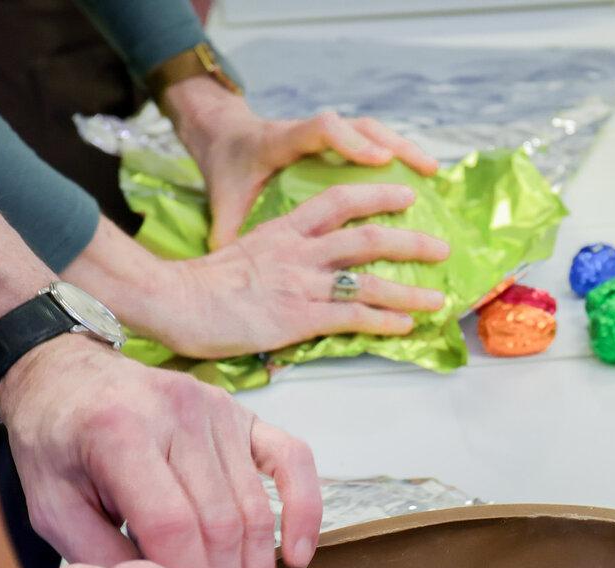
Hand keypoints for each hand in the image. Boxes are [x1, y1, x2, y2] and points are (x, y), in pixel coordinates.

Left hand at [0, 333, 318, 567]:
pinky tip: (297, 555)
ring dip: (260, 566)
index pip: (171, 523)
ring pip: (254, 504)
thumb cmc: (55, 444)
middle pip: (220, 520)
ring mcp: (217, 411)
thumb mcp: (51, 506)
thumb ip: (99, 554)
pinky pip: (293, 460)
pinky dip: (304, 509)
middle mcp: (176, 414)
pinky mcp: (243, 415)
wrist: (65, 376)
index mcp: (119, 432)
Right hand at [147, 183, 449, 359]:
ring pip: (369, 280)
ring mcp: (301, 284)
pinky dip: (384, 321)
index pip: (339, 202)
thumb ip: (274, 255)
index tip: (406, 195)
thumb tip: (294, 268)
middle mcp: (299, 251)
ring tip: (438, 298)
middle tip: (441, 248)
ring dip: (409, 291)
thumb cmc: (200, 284)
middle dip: (410, 242)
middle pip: (367, 237)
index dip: (377, 196)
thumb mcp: (242, 253)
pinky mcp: (299, 317)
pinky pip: (353, 316)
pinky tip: (406, 326)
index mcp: (285, 229)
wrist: (174, 299)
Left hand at [165, 77, 438, 250]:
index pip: (319, 129)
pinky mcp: (337, 141)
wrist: (223, 136)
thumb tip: (231, 269)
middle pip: (359, 127)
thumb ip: (230, 233)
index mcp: (279, 142)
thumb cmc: (228, 172)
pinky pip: (373, 141)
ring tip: (432, 173)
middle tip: (424, 173)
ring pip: (372, 130)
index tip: (378, 161)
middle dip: (395, 148)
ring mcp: (327, 135)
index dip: (350, 141)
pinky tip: (421, 177)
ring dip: (404, 149)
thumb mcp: (224, 202)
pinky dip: (398, 156)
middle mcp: (309, 133)